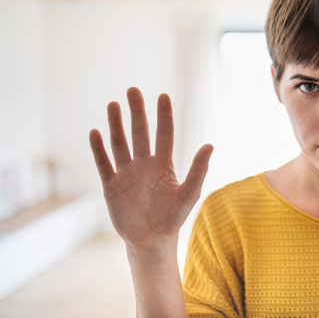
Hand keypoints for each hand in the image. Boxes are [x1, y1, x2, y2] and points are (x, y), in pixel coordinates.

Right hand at [89, 88, 212, 248]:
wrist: (151, 240)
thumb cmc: (173, 218)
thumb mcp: (189, 193)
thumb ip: (198, 169)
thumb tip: (210, 144)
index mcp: (163, 164)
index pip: (164, 133)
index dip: (163, 115)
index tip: (163, 96)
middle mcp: (144, 164)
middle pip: (139, 133)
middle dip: (136, 112)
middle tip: (133, 90)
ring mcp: (126, 173)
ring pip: (120, 144)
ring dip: (116, 125)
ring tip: (114, 104)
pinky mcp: (111, 186)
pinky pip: (103, 164)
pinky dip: (98, 149)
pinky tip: (95, 132)